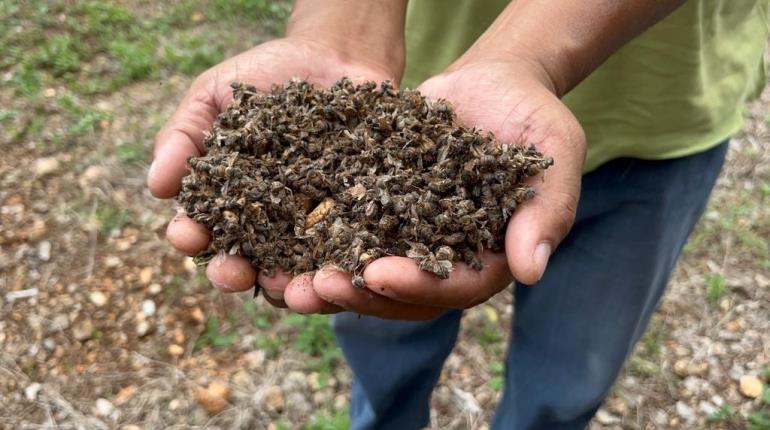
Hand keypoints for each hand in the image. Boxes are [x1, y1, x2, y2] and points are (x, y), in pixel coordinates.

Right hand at [148, 36, 394, 312]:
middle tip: (233, 273)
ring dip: (289, 289)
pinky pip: (348, 254)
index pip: (201, 228)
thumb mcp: (215, 95)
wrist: (336, 56)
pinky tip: (342, 270)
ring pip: (296, 272)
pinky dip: (343, 268)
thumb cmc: (266, 75)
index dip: (190, 236)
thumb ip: (183, 135)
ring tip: (291, 288)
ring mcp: (311, 227)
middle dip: (233, 274)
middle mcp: (265, 224)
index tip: (188, 234)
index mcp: (225, 200)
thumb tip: (155, 185)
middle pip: (244, 263)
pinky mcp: (354, 223)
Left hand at [312, 59, 585, 317]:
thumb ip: (548, 210)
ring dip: (329, 284)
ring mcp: (410, 239)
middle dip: (360, 294)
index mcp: (490, 258)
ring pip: (367, 276)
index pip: (455, 286)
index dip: (418, 285)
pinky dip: (315, 244)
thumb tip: (531, 272)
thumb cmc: (531, 116)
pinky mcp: (379, 213)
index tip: (379, 273)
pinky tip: (278, 245)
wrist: (492, 85)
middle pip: (403, 295)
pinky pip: (346, 236)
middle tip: (317, 287)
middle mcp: (446, 259)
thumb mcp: (553, 153)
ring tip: (287, 284)